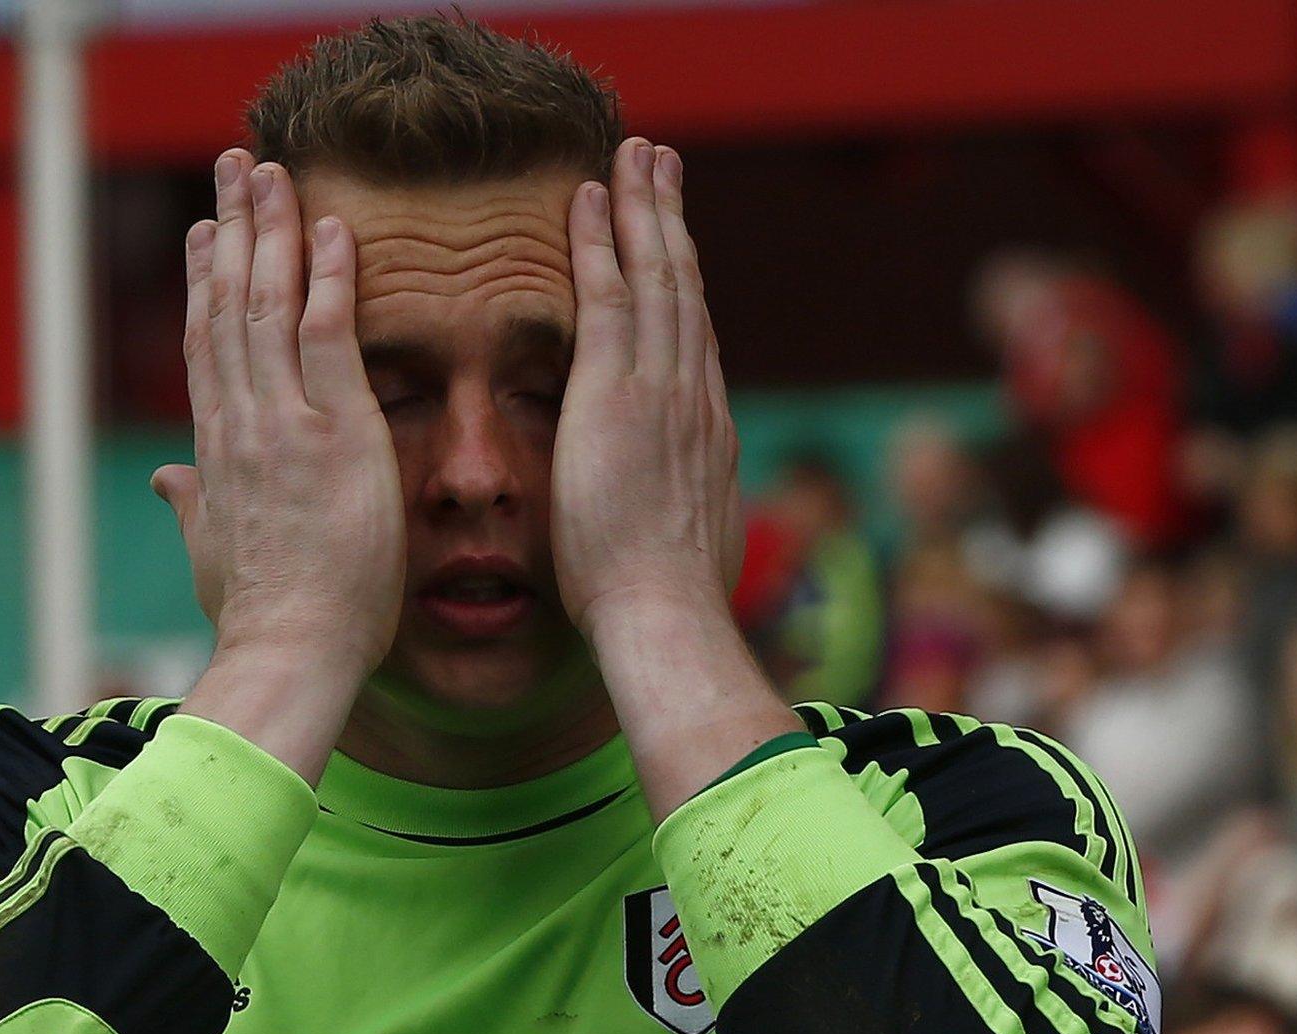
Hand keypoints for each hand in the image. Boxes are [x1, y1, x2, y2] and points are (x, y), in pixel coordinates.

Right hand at [157, 150, 403, 778]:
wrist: (288, 652)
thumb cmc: (260, 618)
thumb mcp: (213, 553)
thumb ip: (192, 506)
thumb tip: (165, 482)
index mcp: (216, 451)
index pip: (207, 347)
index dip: (203, 282)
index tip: (202, 233)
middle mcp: (240, 423)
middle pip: (228, 305)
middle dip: (231, 229)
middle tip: (236, 166)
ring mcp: (282, 423)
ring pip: (268, 303)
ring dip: (272, 230)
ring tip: (273, 170)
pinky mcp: (333, 433)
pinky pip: (328, 334)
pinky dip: (329, 277)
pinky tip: (334, 227)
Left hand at [551, 137, 741, 637]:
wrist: (665, 616)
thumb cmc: (662, 606)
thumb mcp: (682, 549)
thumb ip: (675, 515)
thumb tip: (674, 523)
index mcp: (707, 434)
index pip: (694, 339)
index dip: (685, 284)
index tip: (677, 243)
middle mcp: (694, 398)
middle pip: (686, 289)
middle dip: (673, 223)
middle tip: (664, 167)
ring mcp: (661, 390)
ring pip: (657, 275)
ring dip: (644, 209)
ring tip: (637, 155)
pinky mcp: (617, 394)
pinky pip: (609, 297)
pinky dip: (600, 242)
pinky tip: (588, 197)